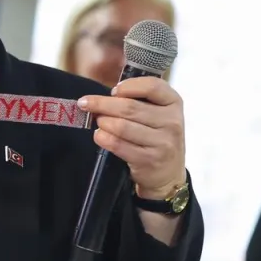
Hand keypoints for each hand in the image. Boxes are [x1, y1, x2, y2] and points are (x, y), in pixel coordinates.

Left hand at [78, 77, 185, 198]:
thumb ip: (138, 100)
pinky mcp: (149, 160)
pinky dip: (103, 138)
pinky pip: (118, 144)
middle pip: (129, 107)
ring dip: (102, 122)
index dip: (128, 86)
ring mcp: (162, 142)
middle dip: (102, 104)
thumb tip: (104, 96)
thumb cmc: (157, 137)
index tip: (113, 91)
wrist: (168, 174)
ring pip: (121, 126)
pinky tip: (100, 136)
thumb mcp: (158, 114)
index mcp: (174, 103)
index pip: (152, 86)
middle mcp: (172, 121)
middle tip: (86, 104)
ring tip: (98, 122)